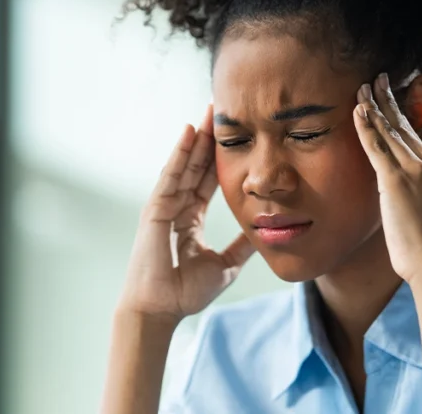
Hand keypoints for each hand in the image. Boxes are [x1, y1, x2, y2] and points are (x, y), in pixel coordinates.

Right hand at [117, 105, 255, 323]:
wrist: (161, 310)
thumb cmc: (185, 292)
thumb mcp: (226, 265)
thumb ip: (242, 247)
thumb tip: (266, 233)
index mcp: (190, 219)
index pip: (208, 181)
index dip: (220, 158)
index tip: (235, 135)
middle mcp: (176, 208)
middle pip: (195, 166)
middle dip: (208, 139)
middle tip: (222, 110)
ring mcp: (164, 206)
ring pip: (184, 165)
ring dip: (196, 138)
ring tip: (209, 112)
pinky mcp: (155, 209)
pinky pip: (171, 175)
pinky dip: (179, 153)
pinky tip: (189, 132)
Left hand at [352, 73, 421, 284]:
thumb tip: (414, 195)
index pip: (417, 139)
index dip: (401, 118)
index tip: (391, 102)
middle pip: (405, 126)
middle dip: (389, 100)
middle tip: (378, 78)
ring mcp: (416, 170)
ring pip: (390, 131)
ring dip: (373, 105)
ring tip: (362, 86)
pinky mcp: (396, 180)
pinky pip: (377, 146)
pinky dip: (366, 126)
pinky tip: (357, 109)